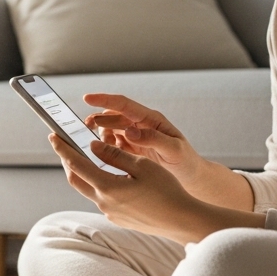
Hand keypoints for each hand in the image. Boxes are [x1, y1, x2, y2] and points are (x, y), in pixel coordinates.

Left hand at [51, 134, 262, 244]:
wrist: (182, 221)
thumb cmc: (167, 190)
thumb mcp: (142, 165)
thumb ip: (115, 155)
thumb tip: (92, 146)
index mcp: (108, 187)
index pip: (76, 164)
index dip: (63, 149)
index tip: (53, 136)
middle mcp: (104, 203)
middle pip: (75, 179)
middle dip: (68, 161)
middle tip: (65, 145)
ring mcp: (111, 213)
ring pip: (88, 189)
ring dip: (84, 172)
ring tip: (87, 156)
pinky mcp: (119, 219)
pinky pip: (102, 198)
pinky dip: (99, 183)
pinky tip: (108, 174)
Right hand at [83, 93, 202, 189]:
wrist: (191, 177)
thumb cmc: (186, 161)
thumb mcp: (173, 150)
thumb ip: (153, 139)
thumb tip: (129, 130)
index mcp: (151, 119)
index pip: (124, 105)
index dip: (104, 100)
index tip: (87, 98)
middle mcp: (141, 125)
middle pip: (112, 116)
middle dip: (97, 120)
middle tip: (85, 129)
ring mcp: (135, 137)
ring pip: (110, 130)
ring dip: (101, 136)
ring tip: (100, 148)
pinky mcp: (131, 149)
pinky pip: (113, 145)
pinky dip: (105, 148)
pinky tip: (105, 156)